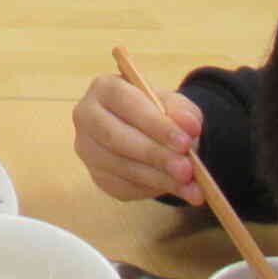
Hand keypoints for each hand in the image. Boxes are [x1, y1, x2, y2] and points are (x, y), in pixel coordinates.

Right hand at [71, 73, 204, 204]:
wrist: (150, 134)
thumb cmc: (159, 113)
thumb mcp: (176, 105)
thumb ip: (183, 112)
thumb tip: (189, 125)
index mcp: (104, 88)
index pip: (124, 102)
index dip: (153, 123)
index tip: (184, 142)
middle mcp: (87, 117)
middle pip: (114, 137)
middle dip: (154, 155)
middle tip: (186, 170)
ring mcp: (88, 149)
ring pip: (120, 166)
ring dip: (158, 178)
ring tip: (190, 185)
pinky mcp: (97, 176)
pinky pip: (123, 186)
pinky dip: (153, 189)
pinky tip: (179, 190)